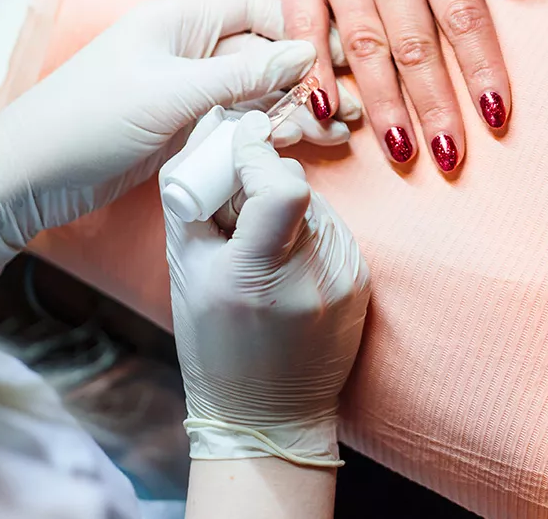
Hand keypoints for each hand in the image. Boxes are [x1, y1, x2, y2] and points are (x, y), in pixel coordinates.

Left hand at [0, 0, 358, 277]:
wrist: (31, 179)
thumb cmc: (87, 121)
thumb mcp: (170, 93)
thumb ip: (241, 75)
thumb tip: (306, 55)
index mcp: (181, 20)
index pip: (257, 9)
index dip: (300, 30)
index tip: (339, 58)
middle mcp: (191, 48)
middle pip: (264, 53)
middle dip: (308, 78)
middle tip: (348, 107)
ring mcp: (191, 89)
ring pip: (258, 91)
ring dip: (296, 109)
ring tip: (337, 131)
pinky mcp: (190, 125)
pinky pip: (242, 120)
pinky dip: (271, 130)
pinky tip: (303, 142)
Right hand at [163, 110, 370, 465]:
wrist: (270, 414)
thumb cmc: (215, 346)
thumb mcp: (186, 272)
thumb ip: (192, 198)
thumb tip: (210, 133)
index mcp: (260, 275)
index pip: (284, 186)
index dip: (258, 155)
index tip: (241, 142)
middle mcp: (313, 274)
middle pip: (298, 186)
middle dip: (264, 181)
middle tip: (238, 207)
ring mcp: (345, 279)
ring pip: (317, 204)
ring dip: (286, 208)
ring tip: (261, 248)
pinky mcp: (362, 281)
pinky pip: (332, 230)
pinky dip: (306, 231)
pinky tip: (286, 264)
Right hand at [270, 0, 529, 173]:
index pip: (465, 18)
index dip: (483, 71)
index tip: (496, 117)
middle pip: (417, 46)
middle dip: (437, 108)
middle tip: (450, 159)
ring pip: (364, 47)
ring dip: (382, 104)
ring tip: (401, 152)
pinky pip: (303, 25)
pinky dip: (312, 69)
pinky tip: (325, 109)